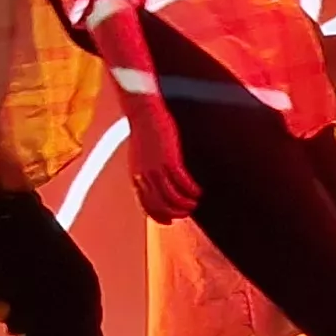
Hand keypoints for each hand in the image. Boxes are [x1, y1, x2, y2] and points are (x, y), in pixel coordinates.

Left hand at [124, 106, 199, 222]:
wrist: (143, 113)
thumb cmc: (143, 133)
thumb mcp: (139, 157)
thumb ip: (143, 172)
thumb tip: (150, 184)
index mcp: (136, 177)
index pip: (146, 206)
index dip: (159, 216)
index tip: (170, 221)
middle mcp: (145, 177)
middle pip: (160, 205)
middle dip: (175, 213)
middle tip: (187, 212)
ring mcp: (156, 169)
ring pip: (172, 197)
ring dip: (185, 204)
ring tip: (195, 203)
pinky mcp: (169, 160)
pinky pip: (182, 182)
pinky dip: (191, 190)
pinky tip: (198, 191)